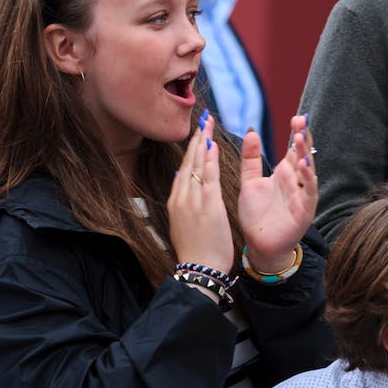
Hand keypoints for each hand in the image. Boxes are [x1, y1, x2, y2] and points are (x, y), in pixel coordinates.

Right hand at [167, 114, 233, 272]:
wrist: (199, 268)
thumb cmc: (196, 250)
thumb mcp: (183, 222)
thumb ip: (183, 200)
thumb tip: (181, 179)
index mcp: (176, 201)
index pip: (183, 168)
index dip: (190, 149)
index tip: (197, 133)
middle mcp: (181, 197)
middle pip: (188, 161)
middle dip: (196, 138)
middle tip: (203, 119)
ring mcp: (193, 200)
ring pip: (197, 165)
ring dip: (203, 142)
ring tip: (208, 124)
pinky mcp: (207, 205)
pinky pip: (209, 177)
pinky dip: (210, 159)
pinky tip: (212, 145)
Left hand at [238, 115, 316, 270]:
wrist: (258, 244)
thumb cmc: (256, 214)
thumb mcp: (250, 182)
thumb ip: (250, 159)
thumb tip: (251, 131)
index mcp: (284, 173)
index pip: (293, 148)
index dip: (296, 133)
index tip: (296, 117)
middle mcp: (296, 181)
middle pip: (303, 154)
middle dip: (303, 138)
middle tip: (301, 121)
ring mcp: (301, 194)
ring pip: (307, 170)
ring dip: (305, 154)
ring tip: (300, 138)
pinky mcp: (304, 210)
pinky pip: (308, 191)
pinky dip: (307, 178)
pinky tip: (302, 164)